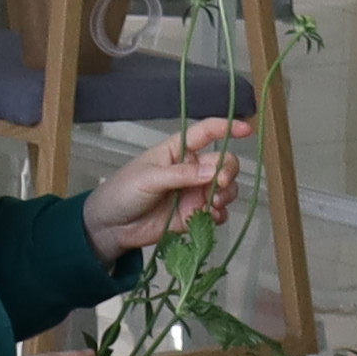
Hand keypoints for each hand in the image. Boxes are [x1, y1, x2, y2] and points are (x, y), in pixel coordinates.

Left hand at [82, 121, 238, 259]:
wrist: (111, 226)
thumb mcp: (148, 178)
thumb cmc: (122, 192)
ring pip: (226, 188)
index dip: (226, 128)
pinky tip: (212, 217)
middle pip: (224, 163)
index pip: (205, 133)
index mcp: (176, 151)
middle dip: (228, 172)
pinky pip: (219, 212)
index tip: (245, 129)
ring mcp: (194, 193)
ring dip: (226, 194)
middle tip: (218, 184)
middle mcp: (190, 170)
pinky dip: (221, 214)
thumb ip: (181, 175)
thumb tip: (214, 171)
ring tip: (212, 203)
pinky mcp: (194, 215)